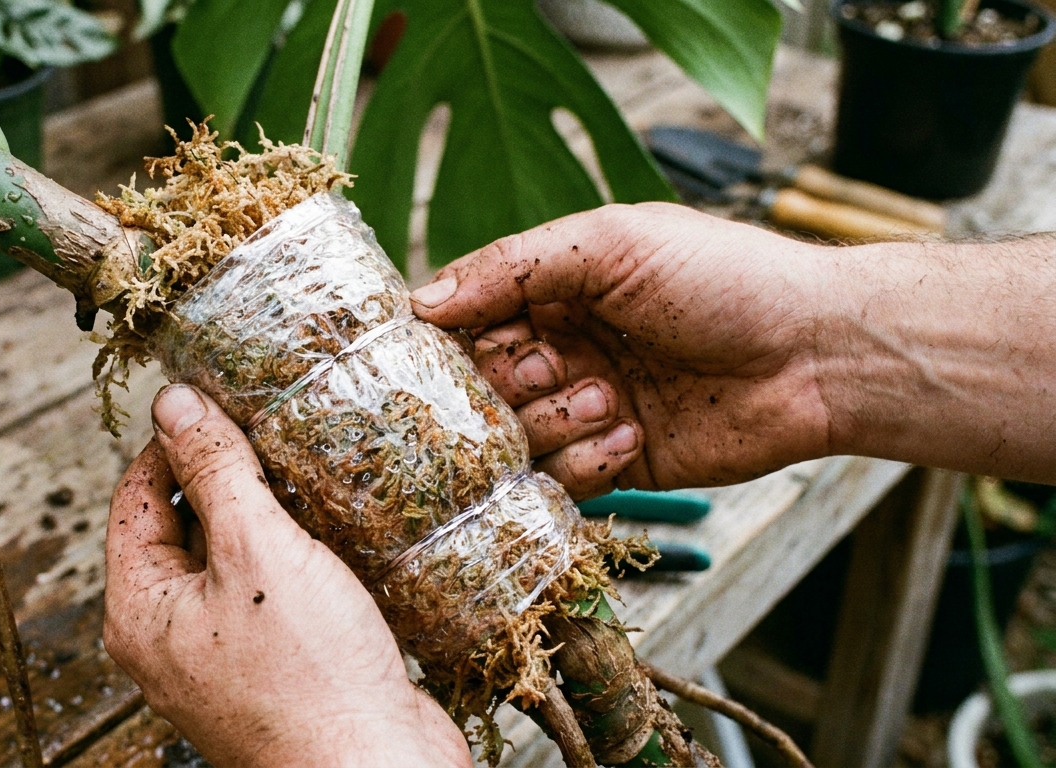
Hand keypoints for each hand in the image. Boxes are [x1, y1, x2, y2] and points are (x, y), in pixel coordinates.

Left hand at [104, 384, 471, 767]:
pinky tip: (335, 527)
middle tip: (273, 426)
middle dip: (227, 474)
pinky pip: (273, 591)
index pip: (136, 497)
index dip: (174, 442)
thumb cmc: (310, 680)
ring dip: (268, 513)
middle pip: (184, 525)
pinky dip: (298, 555)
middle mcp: (173, 635)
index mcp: (141, 610)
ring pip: (235, 557)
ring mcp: (225, 653)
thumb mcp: (257, 551)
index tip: (219, 399)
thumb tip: (173, 402)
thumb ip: (215, 471)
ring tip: (310, 468)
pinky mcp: (278, 665)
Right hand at [411, 203, 833, 493]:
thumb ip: (512, 266)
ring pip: (515, 438)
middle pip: (481, 385)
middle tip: (557, 367)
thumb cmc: (725, 279)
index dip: (453, 337)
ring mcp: (587, 408)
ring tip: (611, 398)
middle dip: (509, 381)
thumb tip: (422, 300)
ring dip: (552, 421)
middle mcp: (563, 348)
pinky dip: (583, 461)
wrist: (818, 353)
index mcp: (554, 289)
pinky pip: (561, 480)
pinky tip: (630, 433)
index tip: (455, 346)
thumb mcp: (610, 244)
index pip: (465, 318)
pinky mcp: (618, 463)